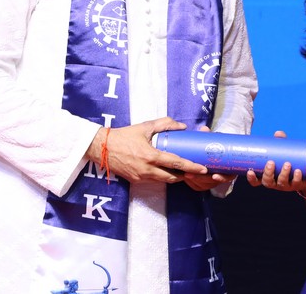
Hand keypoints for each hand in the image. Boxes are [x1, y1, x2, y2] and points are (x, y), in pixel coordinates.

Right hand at [86, 117, 208, 184]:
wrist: (102, 148)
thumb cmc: (124, 136)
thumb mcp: (145, 126)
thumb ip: (165, 124)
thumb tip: (182, 127)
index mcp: (151, 156)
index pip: (176, 163)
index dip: (191, 166)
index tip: (203, 168)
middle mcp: (147, 170)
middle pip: (173, 178)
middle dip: (185, 175)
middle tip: (195, 170)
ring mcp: (141, 177)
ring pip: (164, 181)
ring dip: (174, 177)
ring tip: (183, 171)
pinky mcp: (136, 181)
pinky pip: (154, 180)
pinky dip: (162, 177)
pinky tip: (166, 170)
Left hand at [184, 126, 236, 191]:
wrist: (207, 153)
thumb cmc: (212, 147)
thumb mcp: (211, 142)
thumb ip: (208, 137)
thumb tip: (204, 129)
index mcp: (228, 167)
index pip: (229, 176)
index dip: (222, 177)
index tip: (214, 175)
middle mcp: (221, 176)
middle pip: (213, 182)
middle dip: (202, 179)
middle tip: (191, 174)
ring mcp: (211, 182)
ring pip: (204, 185)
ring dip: (195, 181)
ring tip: (186, 175)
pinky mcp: (202, 184)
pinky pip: (197, 186)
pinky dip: (191, 183)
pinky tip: (185, 178)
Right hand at [243, 131, 305, 200]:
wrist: (305, 172)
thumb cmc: (288, 160)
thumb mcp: (282, 151)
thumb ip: (280, 142)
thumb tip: (278, 133)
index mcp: (267, 175)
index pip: (256, 181)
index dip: (252, 178)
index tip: (250, 171)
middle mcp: (275, 182)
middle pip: (267, 182)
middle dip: (268, 173)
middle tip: (270, 163)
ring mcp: (285, 185)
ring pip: (281, 183)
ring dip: (283, 174)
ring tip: (287, 164)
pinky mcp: (296, 185)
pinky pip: (295, 183)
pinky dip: (296, 177)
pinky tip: (298, 171)